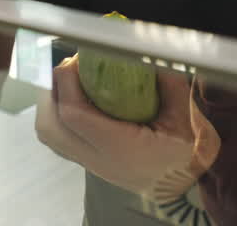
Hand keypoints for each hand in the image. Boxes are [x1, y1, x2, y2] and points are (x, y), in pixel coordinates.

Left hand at [34, 56, 219, 199]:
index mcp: (122, 149)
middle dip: (52, 90)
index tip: (78, 59)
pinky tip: (74, 96)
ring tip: (69, 79)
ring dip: (50, 102)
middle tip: (71, 67)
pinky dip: (56, 114)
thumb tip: (145, 52)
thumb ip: (168, 83)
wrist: (186, 182)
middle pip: (51, 127)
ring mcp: (91, 165)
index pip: (74, 116)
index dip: (67, 82)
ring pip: (49, 135)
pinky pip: (58, 138)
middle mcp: (100, 160)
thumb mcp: (185, 116)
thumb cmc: (187, 150)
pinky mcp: (88, 163)